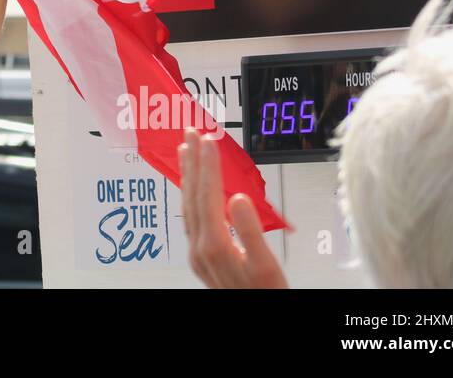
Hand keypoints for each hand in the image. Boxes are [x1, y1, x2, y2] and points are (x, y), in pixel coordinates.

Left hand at [179, 128, 288, 288]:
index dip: (207, 165)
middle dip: (193, 162)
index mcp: (214, 245)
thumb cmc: (267, 297)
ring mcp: (199, 254)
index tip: (207, 140)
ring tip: (186, 151)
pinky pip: (192, 218)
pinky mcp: (203, 258)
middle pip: (193, 196)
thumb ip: (250, 232)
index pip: (207, 195)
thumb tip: (237, 199)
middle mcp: (200, 249)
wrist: (260, 319)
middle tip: (190, 132)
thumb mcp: (266, 267)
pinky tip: (194, 188)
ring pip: (189, 206)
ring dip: (188, 175)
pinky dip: (192, 196)